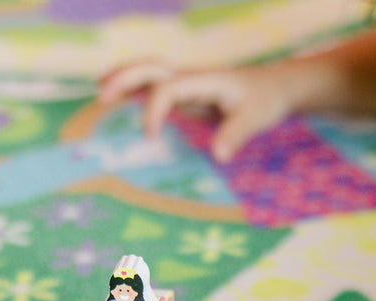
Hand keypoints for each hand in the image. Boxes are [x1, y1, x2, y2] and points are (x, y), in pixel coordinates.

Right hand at [98, 60, 298, 162]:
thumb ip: (236, 135)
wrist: (275, 87)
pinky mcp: (188, 96)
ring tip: (100, 93)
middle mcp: (191, 78)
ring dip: (125, 81)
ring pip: (150, 76)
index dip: (154, 110)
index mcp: (204, 80)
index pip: (167, 88)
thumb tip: (219, 157)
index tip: (149, 137)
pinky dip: (138, 93)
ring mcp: (188, 86)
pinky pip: (158, 91)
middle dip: (125, 79)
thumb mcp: (256, 118)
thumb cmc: (266, 100)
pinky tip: (123, 100)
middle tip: (102, 97)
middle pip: (150, 69)